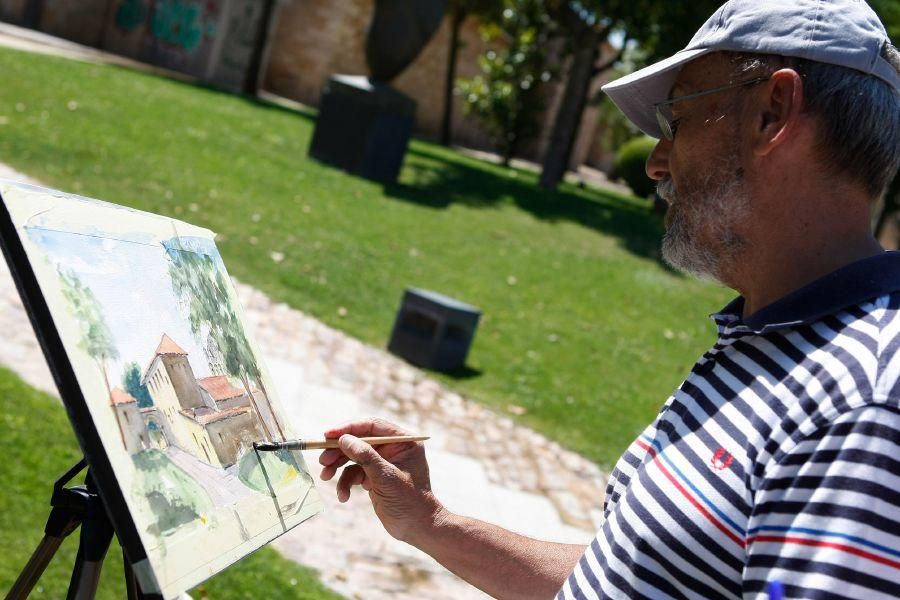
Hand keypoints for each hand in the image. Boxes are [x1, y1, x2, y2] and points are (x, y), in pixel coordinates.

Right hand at [319, 418, 444, 543]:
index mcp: (403, 442)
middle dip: (339, 451)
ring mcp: (382, 463)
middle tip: (323, 461)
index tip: (328, 435)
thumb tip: (344, 439)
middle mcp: (392, 449)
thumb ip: (365, 456)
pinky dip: (346, 483)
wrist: (417, 528)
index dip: (349, 428)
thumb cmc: (409, 501)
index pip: (372, 426)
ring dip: (338, 467)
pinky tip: (344, 496)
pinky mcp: (374, 477)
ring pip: (353, 457)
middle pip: (359, 441)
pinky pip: (354, 474)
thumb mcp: (386, 477)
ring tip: (325, 477)